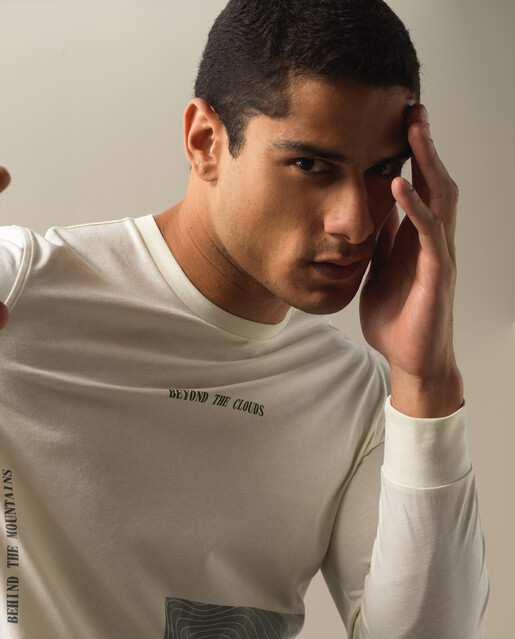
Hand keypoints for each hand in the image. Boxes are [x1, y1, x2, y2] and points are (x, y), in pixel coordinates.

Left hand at [359, 105, 462, 416]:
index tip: (399, 121)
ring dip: (426, 162)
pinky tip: (398, 184)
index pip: (420, 186)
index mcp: (418, 238)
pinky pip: (429, 232)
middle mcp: (434, 240)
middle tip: (413, 108)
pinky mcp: (436, 273)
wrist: (410, 359)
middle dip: (424, 145)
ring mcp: (439, 254)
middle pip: (436, 181)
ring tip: (413, 130)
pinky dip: (414, 206)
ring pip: (439, 198)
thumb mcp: (379, 271)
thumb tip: (370, 212)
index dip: (412, 155)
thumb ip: (381, 242)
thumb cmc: (396, 319)